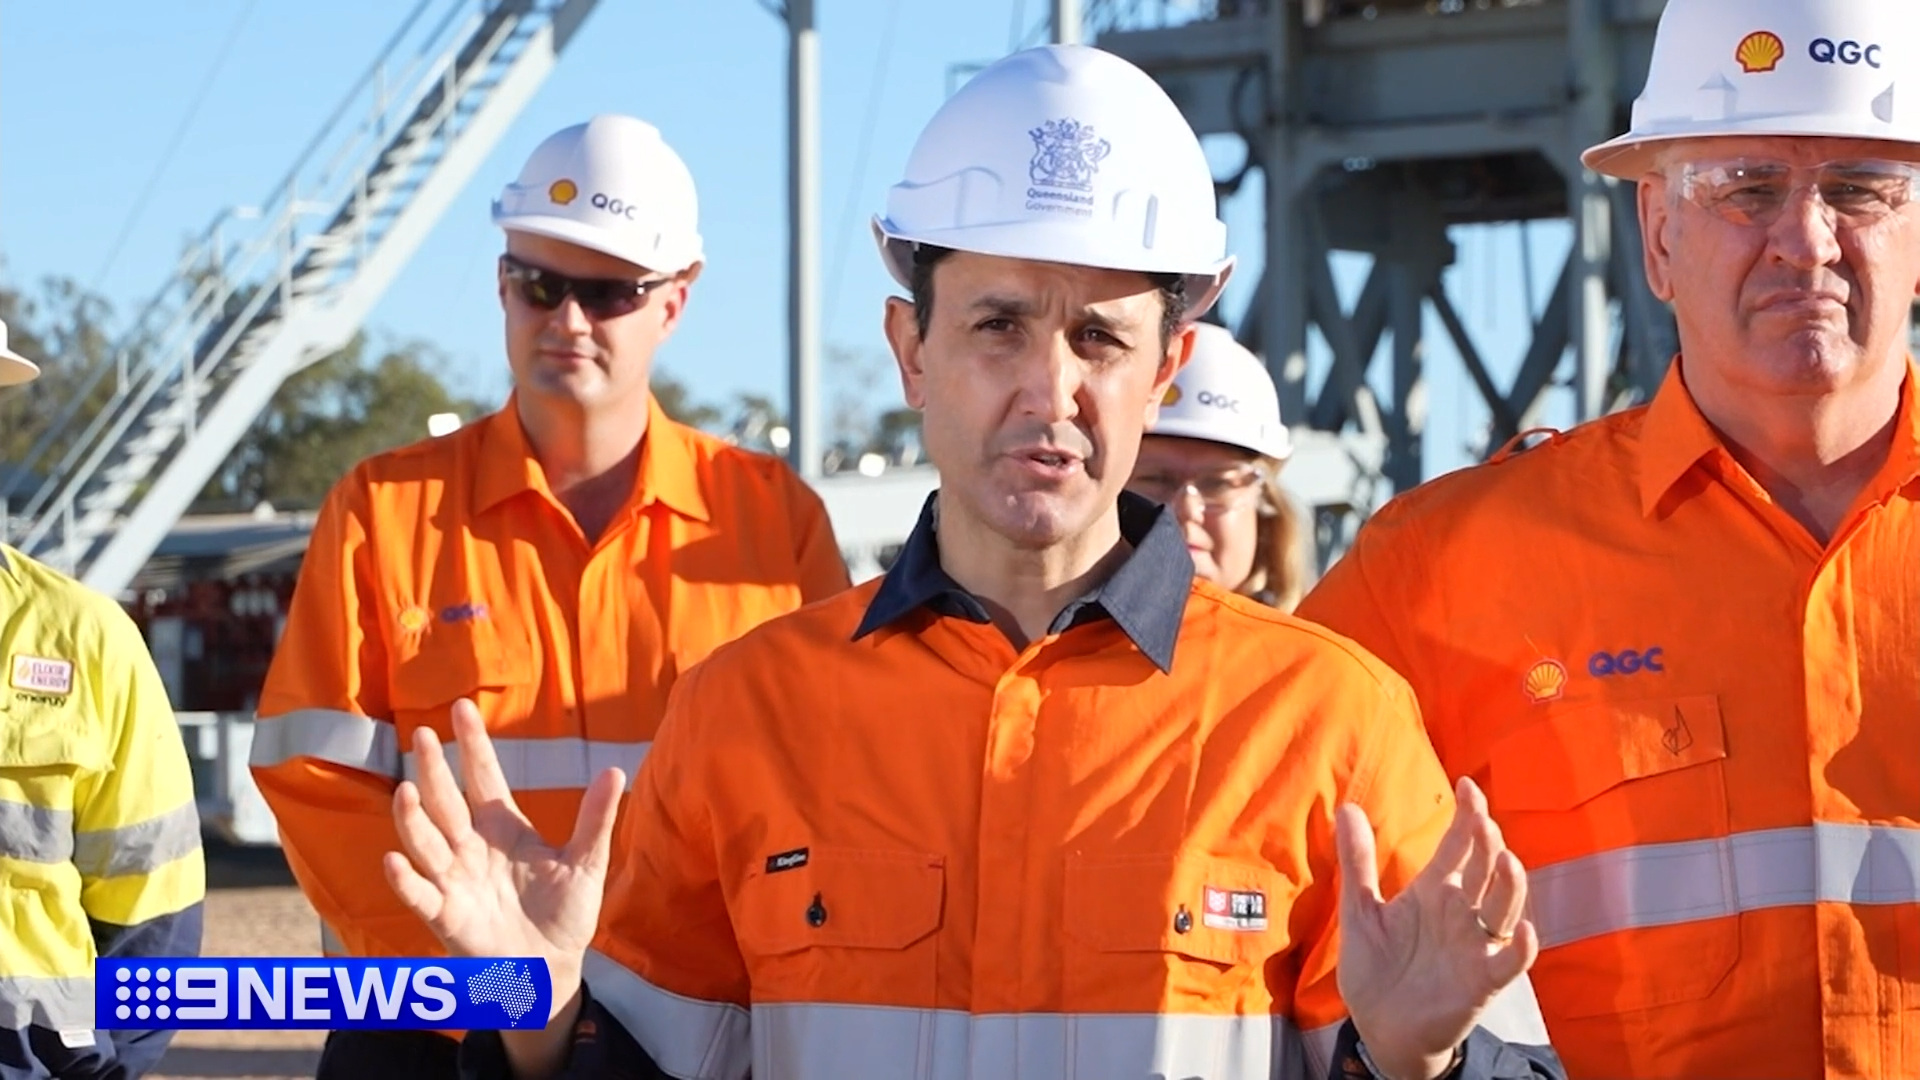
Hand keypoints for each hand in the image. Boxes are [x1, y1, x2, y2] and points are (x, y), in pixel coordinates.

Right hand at [383, 698, 624, 1008]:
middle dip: (433, 770)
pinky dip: (406, 880)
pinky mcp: (447, 917)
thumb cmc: (564, 913)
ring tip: (406, 791)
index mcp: (504, 828)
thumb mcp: (585, 863)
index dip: (472, 745)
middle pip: (447, 802)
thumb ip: (595, 820)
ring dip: (413, 820)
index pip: (484, 777)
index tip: (461, 707)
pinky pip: (421, 896)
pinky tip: (394, 860)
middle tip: (420, 735)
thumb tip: (615, 771)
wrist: (552, 968)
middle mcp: (472, 848)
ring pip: (427, 843)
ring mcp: (456, 881)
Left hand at [1335, 775, 1538, 1079]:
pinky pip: (1509, 961)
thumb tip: (1347, 806)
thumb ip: (1358, 862)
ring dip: (1508, 885)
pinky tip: (1521, 930)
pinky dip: (1519, 947)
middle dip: (1487, 844)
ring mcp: (1474, 945)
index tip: (1468, 787)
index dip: (1467, 817)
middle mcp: (1460, 912)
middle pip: (1484, 870)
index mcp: (1433, 891)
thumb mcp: (1360, 911)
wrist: (1380, 1028)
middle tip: (1481, 819)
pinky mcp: (1482, 980)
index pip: (1458, 847)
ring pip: (1504, 907)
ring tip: (1506, 860)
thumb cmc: (1376, 969)